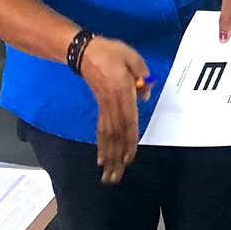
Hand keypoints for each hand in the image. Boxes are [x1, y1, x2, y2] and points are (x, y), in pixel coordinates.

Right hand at [79, 37, 150, 184]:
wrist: (85, 52)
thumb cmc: (111, 53)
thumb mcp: (132, 57)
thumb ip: (142, 75)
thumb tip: (145, 96)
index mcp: (121, 90)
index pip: (127, 120)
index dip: (129, 140)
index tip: (128, 158)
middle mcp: (112, 102)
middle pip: (116, 134)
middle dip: (116, 157)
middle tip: (115, 177)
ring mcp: (104, 106)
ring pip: (107, 135)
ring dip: (108, 157)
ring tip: (109, 176)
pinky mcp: (99, 107)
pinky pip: (101, 130)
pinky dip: (102, 146)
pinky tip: (102, 160)